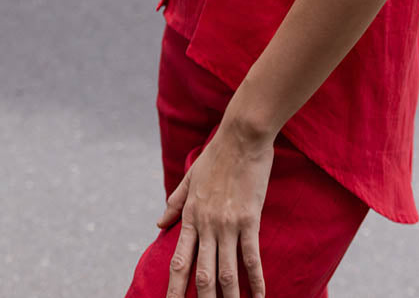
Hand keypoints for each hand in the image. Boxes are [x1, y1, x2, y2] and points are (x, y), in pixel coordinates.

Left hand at [156, 119, 274, 297]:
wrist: (241, 136)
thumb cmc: (217, 153)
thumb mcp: (191, 177)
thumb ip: (175, 202)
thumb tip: (159, 223)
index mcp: (191, 216)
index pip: (179, 262)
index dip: (173, 289)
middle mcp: (207, 225)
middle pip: (201, 274)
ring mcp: (228, 224)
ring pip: (226, 271)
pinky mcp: (250, 219)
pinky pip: (251, 256)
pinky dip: (256, 280)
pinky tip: (259, 297)